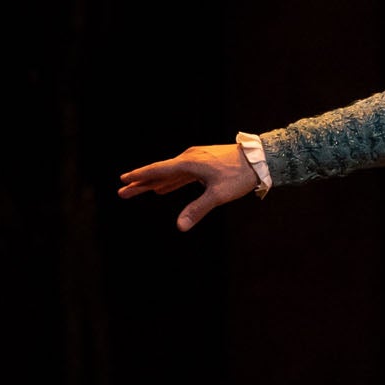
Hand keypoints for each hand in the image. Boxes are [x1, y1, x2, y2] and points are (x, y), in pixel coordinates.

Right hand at [118, 142, 257, 230]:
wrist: (261, 159)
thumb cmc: (240, 175)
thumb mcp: (218, 195)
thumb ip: (198, 210)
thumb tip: (180, 226)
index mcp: (188, 163)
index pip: (158, 171)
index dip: (140, 176)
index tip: (123, 180)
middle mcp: (189, 158)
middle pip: (160, 172)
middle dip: (141, 182)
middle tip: (123, 191)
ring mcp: (196, 159)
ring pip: (170, 174)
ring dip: (155, 182)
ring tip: (139, 190)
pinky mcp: (204, 163)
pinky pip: (182, 174)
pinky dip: (171, 182)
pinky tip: (163, 188)